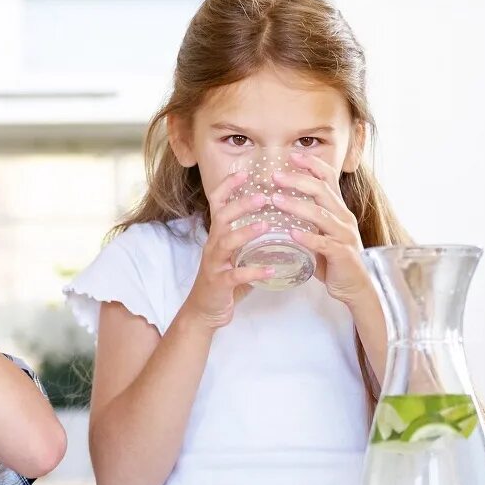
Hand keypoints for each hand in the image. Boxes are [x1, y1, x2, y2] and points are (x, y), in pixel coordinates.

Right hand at [181, 170, 276, 329]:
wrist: (204, 311)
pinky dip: (253, 272)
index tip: (245, 172)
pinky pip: (236, 276)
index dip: (228, 186)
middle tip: (263, 195)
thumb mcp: (235, 254)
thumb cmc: (224, 280)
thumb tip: (280, 222)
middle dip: (240, 205)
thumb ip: (251, 239)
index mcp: (217, 235)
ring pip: (226, 243)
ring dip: (246, 232)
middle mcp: (213, 245)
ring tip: (266, 225)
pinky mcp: (219, 284)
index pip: (217, 204)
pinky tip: (271, 270)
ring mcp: (214, 264)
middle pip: (221, 217)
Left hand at [272, 150, 374, 304]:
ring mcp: (344, 236)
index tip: (292, 155)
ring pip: (321, 215)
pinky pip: (323, 244)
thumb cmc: (333, 258)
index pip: (328, 179)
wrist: (355, 286)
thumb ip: (307, 218)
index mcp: (338, 210)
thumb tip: (278, 200)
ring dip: (296, 206)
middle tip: (274, 175)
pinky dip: (308, 238)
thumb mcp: (321, 232)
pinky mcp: (342, 255)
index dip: (312, 165)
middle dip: (298, 180)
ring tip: (275, 200)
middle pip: (322, 191)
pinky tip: (292, 234)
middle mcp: (343, 218)